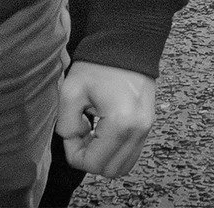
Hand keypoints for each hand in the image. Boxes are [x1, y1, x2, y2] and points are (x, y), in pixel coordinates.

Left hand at [57, 61, 156, 177]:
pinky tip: (104, 130)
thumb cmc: (99, 64)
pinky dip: (115, 150)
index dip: (74, 153)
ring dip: (104, 157)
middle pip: (109, 171)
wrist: (127, 42)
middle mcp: (138, 131)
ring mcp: (146, 129)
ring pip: (123, 166)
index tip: (71, 132)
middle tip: (80, 134)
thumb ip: (65, 123)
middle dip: (89, 159)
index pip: (92, 163)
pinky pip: (131, 153)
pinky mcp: (148, 125)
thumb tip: (74, 138)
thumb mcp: (71, 91)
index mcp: (120, 123)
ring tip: (93, 133)